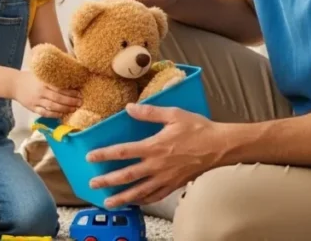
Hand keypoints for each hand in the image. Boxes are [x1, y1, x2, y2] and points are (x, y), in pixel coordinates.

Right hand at [12, 70, 82, 118]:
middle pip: (58, 98)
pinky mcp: (32, 108)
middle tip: (80, 102)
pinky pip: (45, 113)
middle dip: (71, 101)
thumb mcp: (41, 73)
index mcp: (44, 82)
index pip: (60, 88)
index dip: (71, 92)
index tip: (79, 93)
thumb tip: (69, 73)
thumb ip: (52, 75)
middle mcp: (41, 91)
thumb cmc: (30, 77)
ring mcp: (36, 101)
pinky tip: (62, 114)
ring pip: (53, 107)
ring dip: (65, 109)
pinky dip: (54, 115)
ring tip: (74, 109)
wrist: (14, 84)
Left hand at [86, 103, 226, 207]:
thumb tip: (129, 108)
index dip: (105, 154)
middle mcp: (157, 165)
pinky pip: (156, 196)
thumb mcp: (174, 114)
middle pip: (127, 176)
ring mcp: (165, 178)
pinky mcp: (174, 185)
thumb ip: (150, 112)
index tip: (91, 157)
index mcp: (154, 146)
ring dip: (122, 197)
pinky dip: (144, 201)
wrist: (220, 147)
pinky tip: (136, 203)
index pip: (123, 152)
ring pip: (139, 191)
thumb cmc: (198, 128)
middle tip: (92, 185)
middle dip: (107, 181)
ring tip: (108, 202)